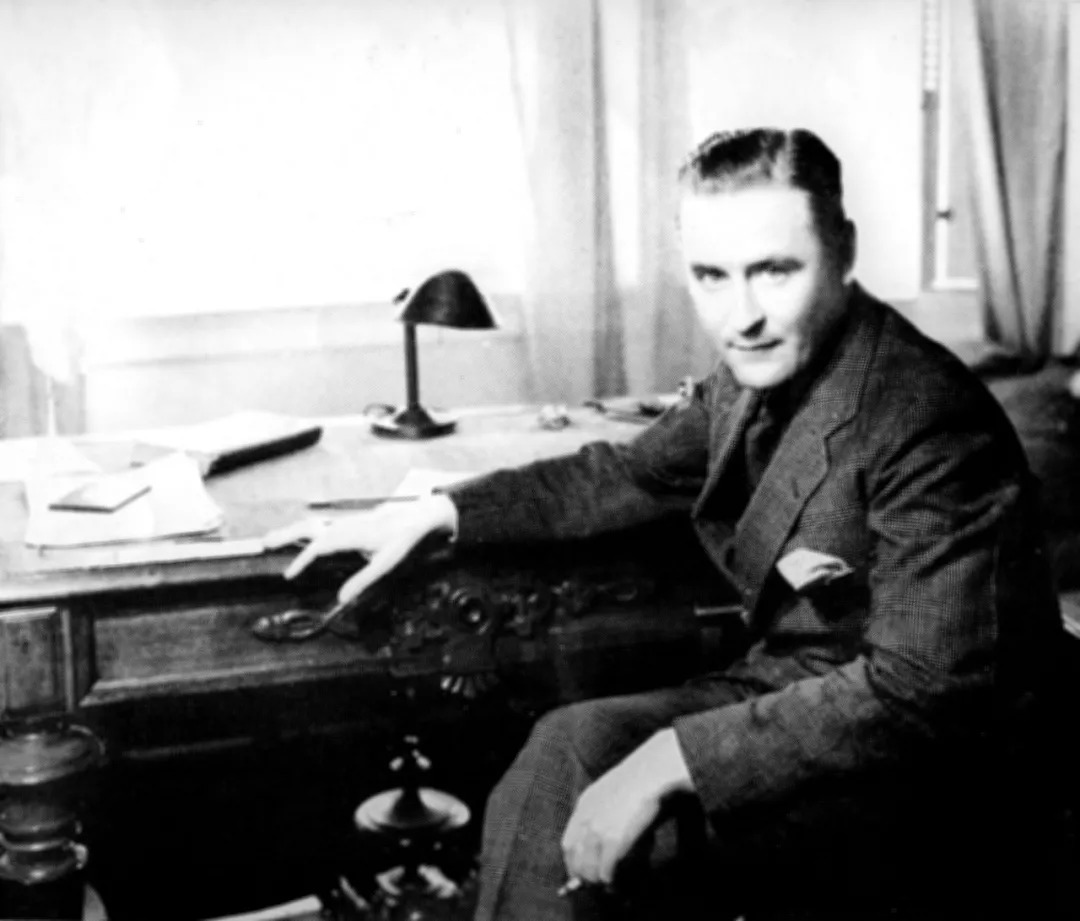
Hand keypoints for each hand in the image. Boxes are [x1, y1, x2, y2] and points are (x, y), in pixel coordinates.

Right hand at [263, 495, 457, 602]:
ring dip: (289, 531)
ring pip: (311, 524)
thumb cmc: (401, 541)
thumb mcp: (385, 564)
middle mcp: (343, 526)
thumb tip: (341, 599)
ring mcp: (344, 522)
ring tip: (270, 539)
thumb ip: (362, 581)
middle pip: (307, 528)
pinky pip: (319, 525)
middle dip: (284, 536)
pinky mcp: (346, 522)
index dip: (301, 561)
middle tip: (262, 544)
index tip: (288, 576)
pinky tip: (295, 535)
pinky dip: (302, 530)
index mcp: (350, 535)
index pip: (318, 547)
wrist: (414, 517)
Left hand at [560, 729, 693, 886]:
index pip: (568, 845)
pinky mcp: (613, 841)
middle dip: (587, 880)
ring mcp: (598, 830)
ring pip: (589, 873)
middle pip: (575, 862)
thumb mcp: (618, 795)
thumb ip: (611, 817)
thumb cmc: (646, 780)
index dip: (574, 864)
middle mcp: (586, 819)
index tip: (583, 876)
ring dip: (602, 885)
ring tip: (615, 890)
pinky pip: (607, 874)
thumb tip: (614, 850)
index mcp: (585, 804)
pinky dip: (614, 885)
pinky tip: (622, 888)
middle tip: (602, 889)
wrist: (656, 770)